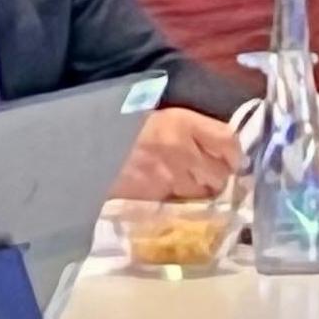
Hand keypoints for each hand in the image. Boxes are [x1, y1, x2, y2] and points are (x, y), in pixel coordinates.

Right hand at [117, 107, 240, 203]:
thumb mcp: (155, 114)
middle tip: (212, 175)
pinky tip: (174, 196)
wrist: (85, 145)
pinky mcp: (155, 198)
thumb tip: (216, 144)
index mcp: (182, 122)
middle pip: (221, 173)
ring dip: (203, 191)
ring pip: (204, 193)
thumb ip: (187, 128)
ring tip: (193, 187)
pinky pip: (181, 204)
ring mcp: (168, 178)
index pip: (227, 141)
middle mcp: (182, 150)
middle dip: (219, 176)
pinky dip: (182, 203)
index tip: (232, 158)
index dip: (234, 153)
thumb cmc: (119, 125)